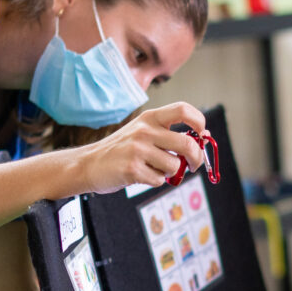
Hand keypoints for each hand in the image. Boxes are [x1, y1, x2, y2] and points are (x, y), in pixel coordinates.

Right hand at [76, 103, 207, 193]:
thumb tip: (202, 140)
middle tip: (194, 165)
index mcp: (150, 118)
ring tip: (154, 169)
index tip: (202, 135)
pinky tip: (141, 175)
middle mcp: (145, 130)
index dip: (199, 122)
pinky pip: (159, 180)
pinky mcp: (132, 169)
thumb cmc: (120, 150)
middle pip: (186, 143)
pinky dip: (155, 181)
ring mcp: (138, 150)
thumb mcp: (142, 132)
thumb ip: (167, 134)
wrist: (89, 164)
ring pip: (174, 165)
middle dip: (196, 158)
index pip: (183, 110)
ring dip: (170, 172)